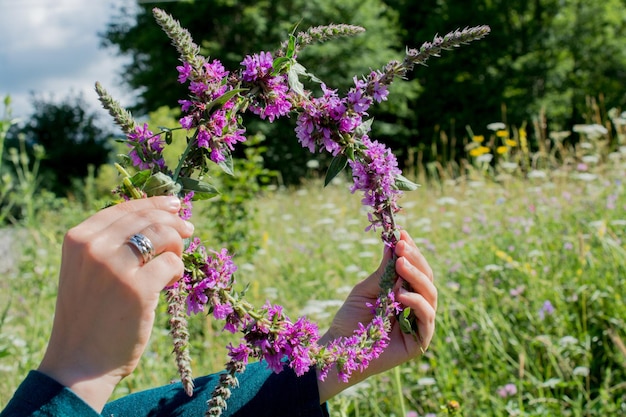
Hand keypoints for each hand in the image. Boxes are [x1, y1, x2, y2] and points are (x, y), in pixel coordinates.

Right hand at [37, 196, 193, 411]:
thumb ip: (111, 245)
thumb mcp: (87, 271)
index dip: (154, 203)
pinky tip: (170, 283)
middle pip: (147, 217)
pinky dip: (176, 271)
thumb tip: (158, 218)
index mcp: (78, 238)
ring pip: (163, 234)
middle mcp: (93, 247)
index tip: (174, 205)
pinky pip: (171, 263)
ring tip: (175, 261)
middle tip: (189, 231)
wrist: (79, 363)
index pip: (124, 208)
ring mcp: (115, 267)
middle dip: (174, 221)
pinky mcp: (137, 288)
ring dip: (177, 245)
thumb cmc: (90, 317)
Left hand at [317, 230, 436, 401]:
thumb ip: (382, 272)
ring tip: (400, 264)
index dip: (411, 251)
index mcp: (405, 293)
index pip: (416, 269)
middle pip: (426, 279)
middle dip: (415, 260)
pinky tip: (400, 294)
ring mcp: (420, 324)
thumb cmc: (350, 321)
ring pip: (430, 295)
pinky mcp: (420, 342)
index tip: (401, 233)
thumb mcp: (366, 290)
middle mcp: (416, 307)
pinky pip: (426, 317)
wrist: (339, 350)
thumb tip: (392, 244)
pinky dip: (416, 303)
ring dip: (416, 276)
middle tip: (401, 246)